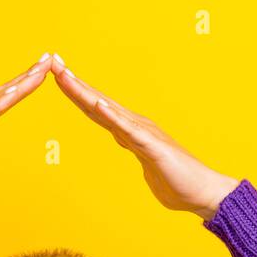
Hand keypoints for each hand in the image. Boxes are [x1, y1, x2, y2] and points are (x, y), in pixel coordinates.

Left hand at [49, 56, 239, 220]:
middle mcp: (135, 126)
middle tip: (54, 62)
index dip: (77, 92)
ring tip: (66, 77)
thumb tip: (126, 143)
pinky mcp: (152, 147)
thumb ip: (135, 150)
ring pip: (108, 111)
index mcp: (131, 131)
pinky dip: (113, 116)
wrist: (203, 193)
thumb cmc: (177, 182)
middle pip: (97, 102)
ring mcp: (143, 134)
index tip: (58, 75)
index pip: (97, 109)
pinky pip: (129, 130)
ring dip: (86, 93)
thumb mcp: (147, 164)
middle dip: (74, 83)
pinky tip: (98, 104)